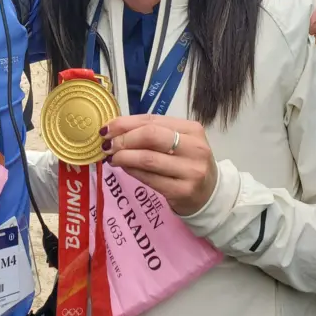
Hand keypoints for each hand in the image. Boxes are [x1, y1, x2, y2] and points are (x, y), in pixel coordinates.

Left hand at [101, 114, 217, 216]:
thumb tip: (114, 130)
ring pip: (147, 158)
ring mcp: (190, 170)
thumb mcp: (176, 142)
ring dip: (123, 157)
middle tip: (107, 145)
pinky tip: (124, 168)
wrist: (209, 194)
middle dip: (123, 139)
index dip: (125, 123)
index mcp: (192, 129)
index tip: (106, 129)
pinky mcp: (182, 191)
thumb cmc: (186, 163)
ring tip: (112, 158)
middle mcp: (194, 148)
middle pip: (150, 136)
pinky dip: (131, 171)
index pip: (152, 120)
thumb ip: (150, 133)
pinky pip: (149, 178)